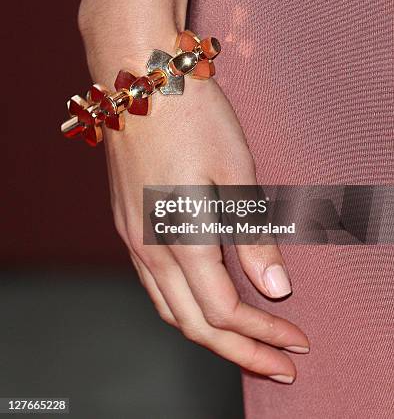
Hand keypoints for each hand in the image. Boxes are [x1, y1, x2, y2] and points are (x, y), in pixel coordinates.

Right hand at [96, 53, 308, 383]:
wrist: (139, 74)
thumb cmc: (192, 115)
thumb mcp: (236, 171)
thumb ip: (252, 237)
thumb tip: (274, 290)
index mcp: (181, 236)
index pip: (226, 311)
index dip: (264, 334)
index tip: (298, 342)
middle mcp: (148, 245)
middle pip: (193, 323)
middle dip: (239, 350)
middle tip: (278, 363)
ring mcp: (131, 234)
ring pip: (168, 307)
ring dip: (208, 332)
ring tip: (244, 341)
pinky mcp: (125, 220)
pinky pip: (153, 282)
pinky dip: (183, 305)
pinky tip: (202, 298)